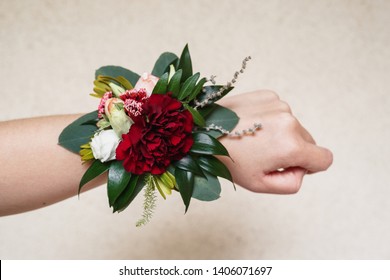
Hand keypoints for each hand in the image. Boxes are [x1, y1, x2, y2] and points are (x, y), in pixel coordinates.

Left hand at [217, 90, 332, 193]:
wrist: (201, 132)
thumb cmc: (228, 161)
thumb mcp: (260, 184)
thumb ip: (292, 183)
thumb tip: (302, 169)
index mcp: (291, 146)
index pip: (324, 159)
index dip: (310, 168)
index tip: (288, 167)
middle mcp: (290, 120)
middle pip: (308, 142)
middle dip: (292, 152)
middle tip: (263, 155)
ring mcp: (279, 104)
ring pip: (293, 127)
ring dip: (280, 135)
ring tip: (253, 139)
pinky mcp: (268, 95)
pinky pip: (280, 113)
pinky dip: (270, 121)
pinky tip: (250, 126)